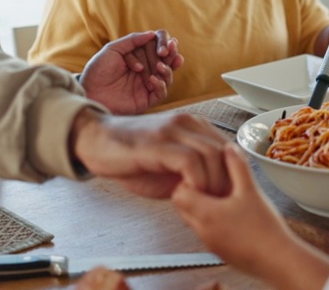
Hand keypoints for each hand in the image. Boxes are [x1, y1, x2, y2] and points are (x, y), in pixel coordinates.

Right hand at [70, 109, 229, 197]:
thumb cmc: (130, 156)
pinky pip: (190, 162)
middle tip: (216, 205)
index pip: (229, 150)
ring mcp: (172, 130)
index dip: (231, 176)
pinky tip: (184, 194)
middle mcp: (187, 123)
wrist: (96, 141)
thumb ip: (193, 171)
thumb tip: (216, 192)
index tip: (224, 198)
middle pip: (225, 153)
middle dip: (225, 184)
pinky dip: (194, 182)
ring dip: (211, 186)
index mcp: (193, 126)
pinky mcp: (157, 143)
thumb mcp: (168, 165)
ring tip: (201, 203)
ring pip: (212, 156)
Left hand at [79, 30, 183, 114]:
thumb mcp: (113, 49)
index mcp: (139, 55)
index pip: (158, 46)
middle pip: (167, 59)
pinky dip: (161, 85)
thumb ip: (132, 40)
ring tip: (159, 66)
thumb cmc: (98, 70)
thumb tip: (152, 33)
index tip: (163, 46)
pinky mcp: (146, 99)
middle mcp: (146, 68)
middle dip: (171, 55)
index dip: (164, 43)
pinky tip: (152, 79)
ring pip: (167, 75)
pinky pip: (161, 92)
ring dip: (166, 69)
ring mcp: (147, 84)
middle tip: (167, 52)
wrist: (89, 92)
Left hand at [172, 144, 328, 289]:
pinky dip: (212, 220)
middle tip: (213, 182)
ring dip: (203, 207)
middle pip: (182, 206)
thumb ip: (237, 165)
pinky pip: (206, 231)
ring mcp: (209, 242)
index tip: (205, 174)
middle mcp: (202, 230)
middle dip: (194, 192)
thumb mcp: (250, 190)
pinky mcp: (219, 250)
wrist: (277, 260)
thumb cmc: (264, 229)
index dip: (189, 180)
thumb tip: (229, 147)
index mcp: (205, 213)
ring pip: (193, 219)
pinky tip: (233, 215)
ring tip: (225, 198)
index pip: (178, 193)